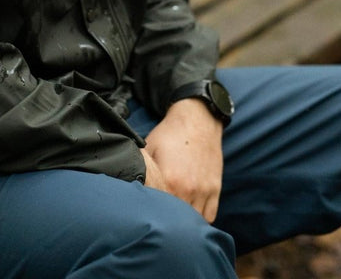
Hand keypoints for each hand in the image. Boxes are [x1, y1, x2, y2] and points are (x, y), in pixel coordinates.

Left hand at [140, 98, 223, 221]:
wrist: (196, 120)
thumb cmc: (169, 133)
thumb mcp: (149, 147)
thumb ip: (142, 169)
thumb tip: (126, 181)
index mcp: (170, 180)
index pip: (159, 210)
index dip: (152, 212)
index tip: (147, 211)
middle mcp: (188, 189)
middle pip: (177, 218)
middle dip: (168, 218)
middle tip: (160, 215)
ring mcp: (204, 190)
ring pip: (195, 220)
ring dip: (184, 219)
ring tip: (174, 215)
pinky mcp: (215, 188)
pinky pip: (210, 215)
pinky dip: (201, 217)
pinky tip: (190, 211)